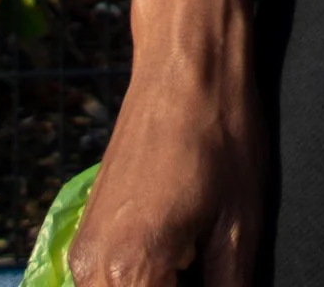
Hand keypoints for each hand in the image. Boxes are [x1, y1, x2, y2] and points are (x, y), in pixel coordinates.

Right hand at [73, 0, 264, 286]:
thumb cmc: (220, 131)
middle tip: (207, 262)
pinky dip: (145, 280)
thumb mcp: (240, 224)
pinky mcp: (86, 232)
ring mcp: (83, 250)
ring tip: (198, 258)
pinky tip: (182, 257)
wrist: (185, 60)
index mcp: (130, 270)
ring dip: (158, 285)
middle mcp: (91, 268)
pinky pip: (108, 283)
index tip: (213, 274)